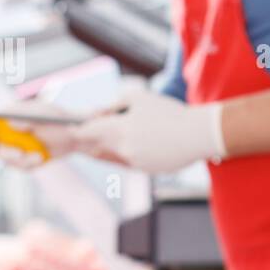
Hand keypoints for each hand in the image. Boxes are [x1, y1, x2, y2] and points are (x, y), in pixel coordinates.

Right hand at [0, 99, 79, 167]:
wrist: (75, 136)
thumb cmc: (59, 120)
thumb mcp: (45, 115)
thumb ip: (27, 118)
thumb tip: (10, 122)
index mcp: (8, 116)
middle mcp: (7, 131)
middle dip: (5, 153)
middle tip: (19, 154)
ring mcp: (14, 145)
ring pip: (7, 160)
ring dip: (22, 161)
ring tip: (39, 156)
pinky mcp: (23, 158)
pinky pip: (20, 167)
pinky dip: (30, 165)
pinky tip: (41, 158)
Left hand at [72, 89, 225, 173]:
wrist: (198, 134)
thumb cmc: (169, 112)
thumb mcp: (139, 98)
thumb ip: (115, 105)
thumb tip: (100, 113)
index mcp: (118, 129)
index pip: (86, 132)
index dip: (77, 130)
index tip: (71, 128)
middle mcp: (122, 149)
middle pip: (96, 147)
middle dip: (91, 140)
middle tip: (86, 134)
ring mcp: (134, 162)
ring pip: (113, 156)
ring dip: (109, 148)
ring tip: (115, 137)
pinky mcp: (146, 170)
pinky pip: (130, 161)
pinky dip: (128, 153)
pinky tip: (138, 144)